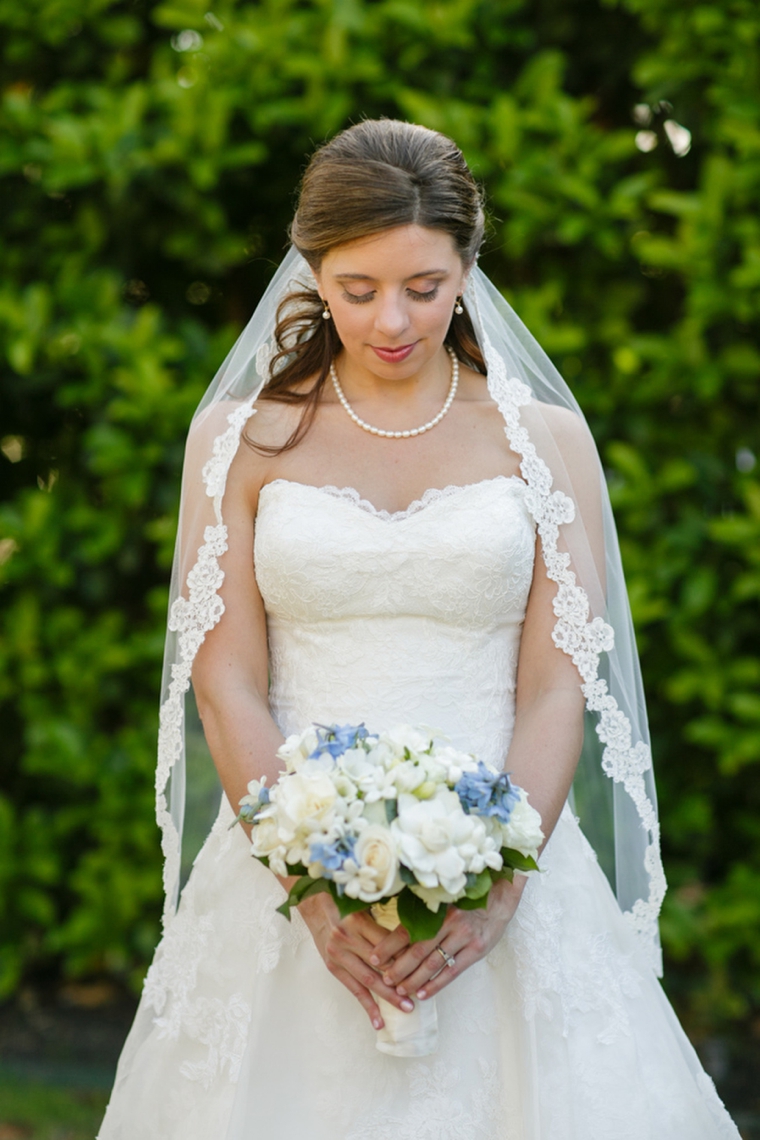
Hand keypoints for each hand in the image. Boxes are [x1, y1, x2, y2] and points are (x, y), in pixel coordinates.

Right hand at [297, 892, 416, 1029]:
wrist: (316, 909)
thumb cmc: (347, 906)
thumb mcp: (366, 907)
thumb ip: (384, 922)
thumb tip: (414, 939)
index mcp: (358, 921)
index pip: (388, 943)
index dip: (406, 956)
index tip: (423, 967)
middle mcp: (346, 938)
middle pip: (379, 964)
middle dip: (400, 982)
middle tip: (419, 995)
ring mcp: (338, 955)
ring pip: (368, 980)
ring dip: (388, 997)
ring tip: (406, 1008)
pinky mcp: (333, 968)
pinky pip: (353, 990)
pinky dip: (367, 1006)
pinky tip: (378, 1022)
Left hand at [369, 877, 524, 1001]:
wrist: (499, 898)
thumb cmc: (466, 899)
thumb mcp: (444, 899)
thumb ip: (424, 911)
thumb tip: (394, 926)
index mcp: (437, 908)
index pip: (407, 930)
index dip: (389, 946)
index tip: (374, 958)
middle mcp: (450, 922)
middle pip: (418, 950)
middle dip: (399, 968)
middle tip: (384, 980)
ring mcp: (464, 937)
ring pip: (433, 963)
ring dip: (414, 980)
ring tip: (400, 990)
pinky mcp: (477, 950)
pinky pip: (453, 971)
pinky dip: (436, 984)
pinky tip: (423, 994)